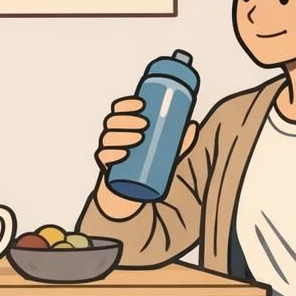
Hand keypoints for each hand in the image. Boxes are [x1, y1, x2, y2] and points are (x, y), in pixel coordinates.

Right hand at [94, 96, 197, 219]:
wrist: (126, 192)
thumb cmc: (143, 165)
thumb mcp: (162, 152)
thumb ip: (177, 140)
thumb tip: (192, 125)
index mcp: (120, 127)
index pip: (119, 109)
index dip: (127, 103)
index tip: (142, 104)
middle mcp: (110, 137)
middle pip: (113, 121)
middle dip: (128, 119)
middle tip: (146, 124)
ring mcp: (106, 151)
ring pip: (108, 138)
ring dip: (123, 135)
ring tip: (139, 139)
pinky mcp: (105, 167)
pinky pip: (103, 158)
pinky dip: (112, 155)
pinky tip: (123, 154)